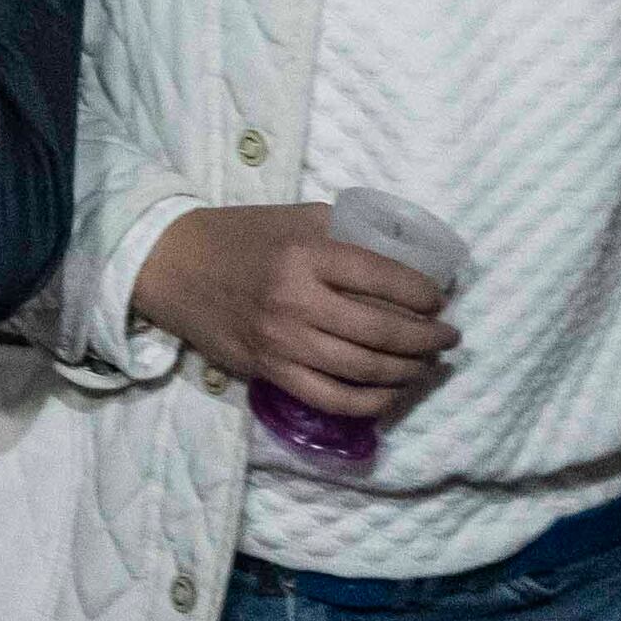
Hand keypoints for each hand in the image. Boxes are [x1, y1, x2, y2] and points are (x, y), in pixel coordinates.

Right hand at [129, 204, 458, 417]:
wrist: (173, 266)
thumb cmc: (240, 236)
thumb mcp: (293, 218)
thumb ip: (344, 233)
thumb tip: (402, 255)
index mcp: (305, 255)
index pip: (383, 278)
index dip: (424, 294)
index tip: (439, 300)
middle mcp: (295, 300)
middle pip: (381, 331)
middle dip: (428, 339)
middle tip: (447, 338)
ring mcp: (281, 341)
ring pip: (363, 369)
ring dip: (407, 371)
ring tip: (426, 364)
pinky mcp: (269, 370)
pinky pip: (331, 398)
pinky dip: (370, 402)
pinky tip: (390, 394)